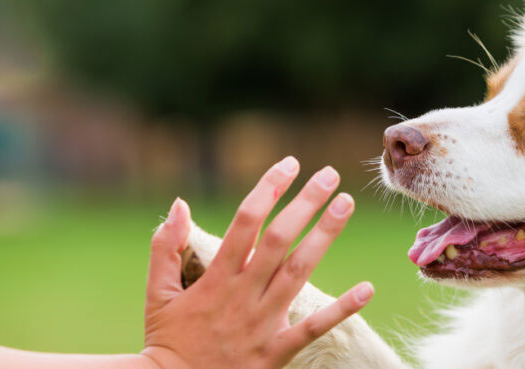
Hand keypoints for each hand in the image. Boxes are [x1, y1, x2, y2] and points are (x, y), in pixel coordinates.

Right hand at [140, 157, 371, 368]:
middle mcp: (242, 295)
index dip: (269, 189)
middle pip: (278, 239)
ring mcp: (261, 323)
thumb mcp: (157, 293)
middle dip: (305, 203)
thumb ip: (165, 247)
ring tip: (345, 204)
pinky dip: (342, 309)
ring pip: (298, 271)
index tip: (290, 165)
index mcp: (215, 278)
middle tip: (330, 175)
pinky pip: (313, 328)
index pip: (245, 222)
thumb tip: (180, 204)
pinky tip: (367, 289)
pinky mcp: (276, 351)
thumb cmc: (167, 340)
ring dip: (324, 236)